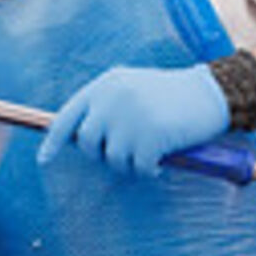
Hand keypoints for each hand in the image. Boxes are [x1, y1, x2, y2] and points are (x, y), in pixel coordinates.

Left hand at [37, 64, 228, 175]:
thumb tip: (81, 139)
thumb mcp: (132, 88)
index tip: (43, 159)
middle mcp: (113, 98)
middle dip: (103, 155)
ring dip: (129, 164)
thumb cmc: (172, 96)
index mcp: (105, 85)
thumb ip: (106, 106)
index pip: (67, 116)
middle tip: (126, 154)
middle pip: (87, 142)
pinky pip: (137, 167)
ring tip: (148, 153)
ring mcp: (131, 116)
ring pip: (113, 159)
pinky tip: (160, 160)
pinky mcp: (150, 134)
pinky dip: (147, 170)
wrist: (212, 92)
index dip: (52, 140)